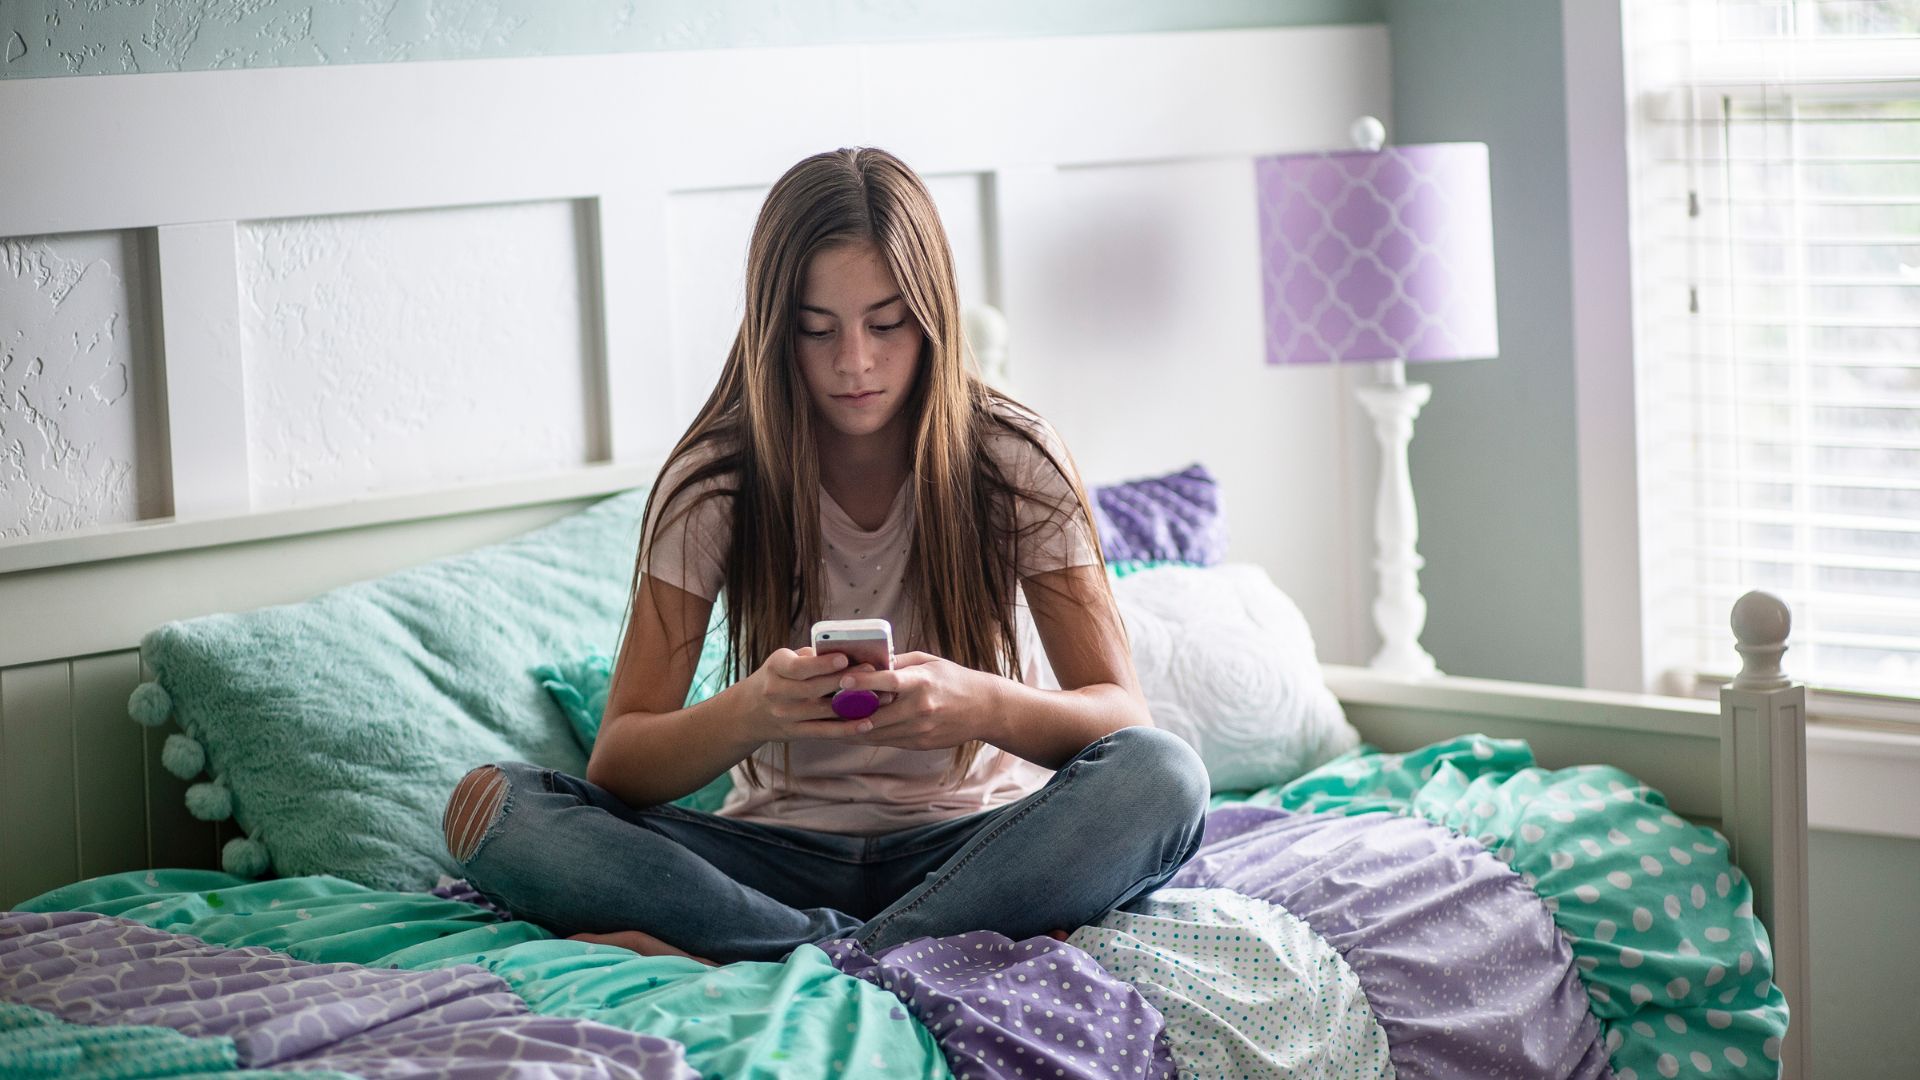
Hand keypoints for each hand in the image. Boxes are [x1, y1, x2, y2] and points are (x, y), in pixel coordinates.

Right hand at [736, 647, 876, 743]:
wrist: (748, 711)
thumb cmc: (776, 677)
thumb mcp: (784, 661)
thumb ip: (810, 656)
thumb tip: (846, 650)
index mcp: (775, 668)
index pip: (798, 667)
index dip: (822, 664)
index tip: (844, 657)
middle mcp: (777, 692)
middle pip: (814, 688)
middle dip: (845, 680)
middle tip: (872, 672)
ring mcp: (785, 715)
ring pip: (823, 711)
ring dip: (853, 705)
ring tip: (880, 697)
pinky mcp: (795, 733)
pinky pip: (824, 731)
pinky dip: (847, 728)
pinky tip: (867, 723)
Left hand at [832, 651, 1001, 751]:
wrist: (983, 709)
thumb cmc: (953, 679)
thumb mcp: (928, 662)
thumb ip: (899, 663)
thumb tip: (868, 661)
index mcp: (922, 682)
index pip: (888, 681)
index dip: (863, 682)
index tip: (841, 681)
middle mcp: (920, 707)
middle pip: (876, 713)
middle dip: (848, 713)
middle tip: (823, 708)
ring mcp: (920, 728)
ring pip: (877, 733)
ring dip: (852, 729)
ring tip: (830, 724)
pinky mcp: (920, 743)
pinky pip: (887, 741)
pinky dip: (869, 736)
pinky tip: (852, 732)